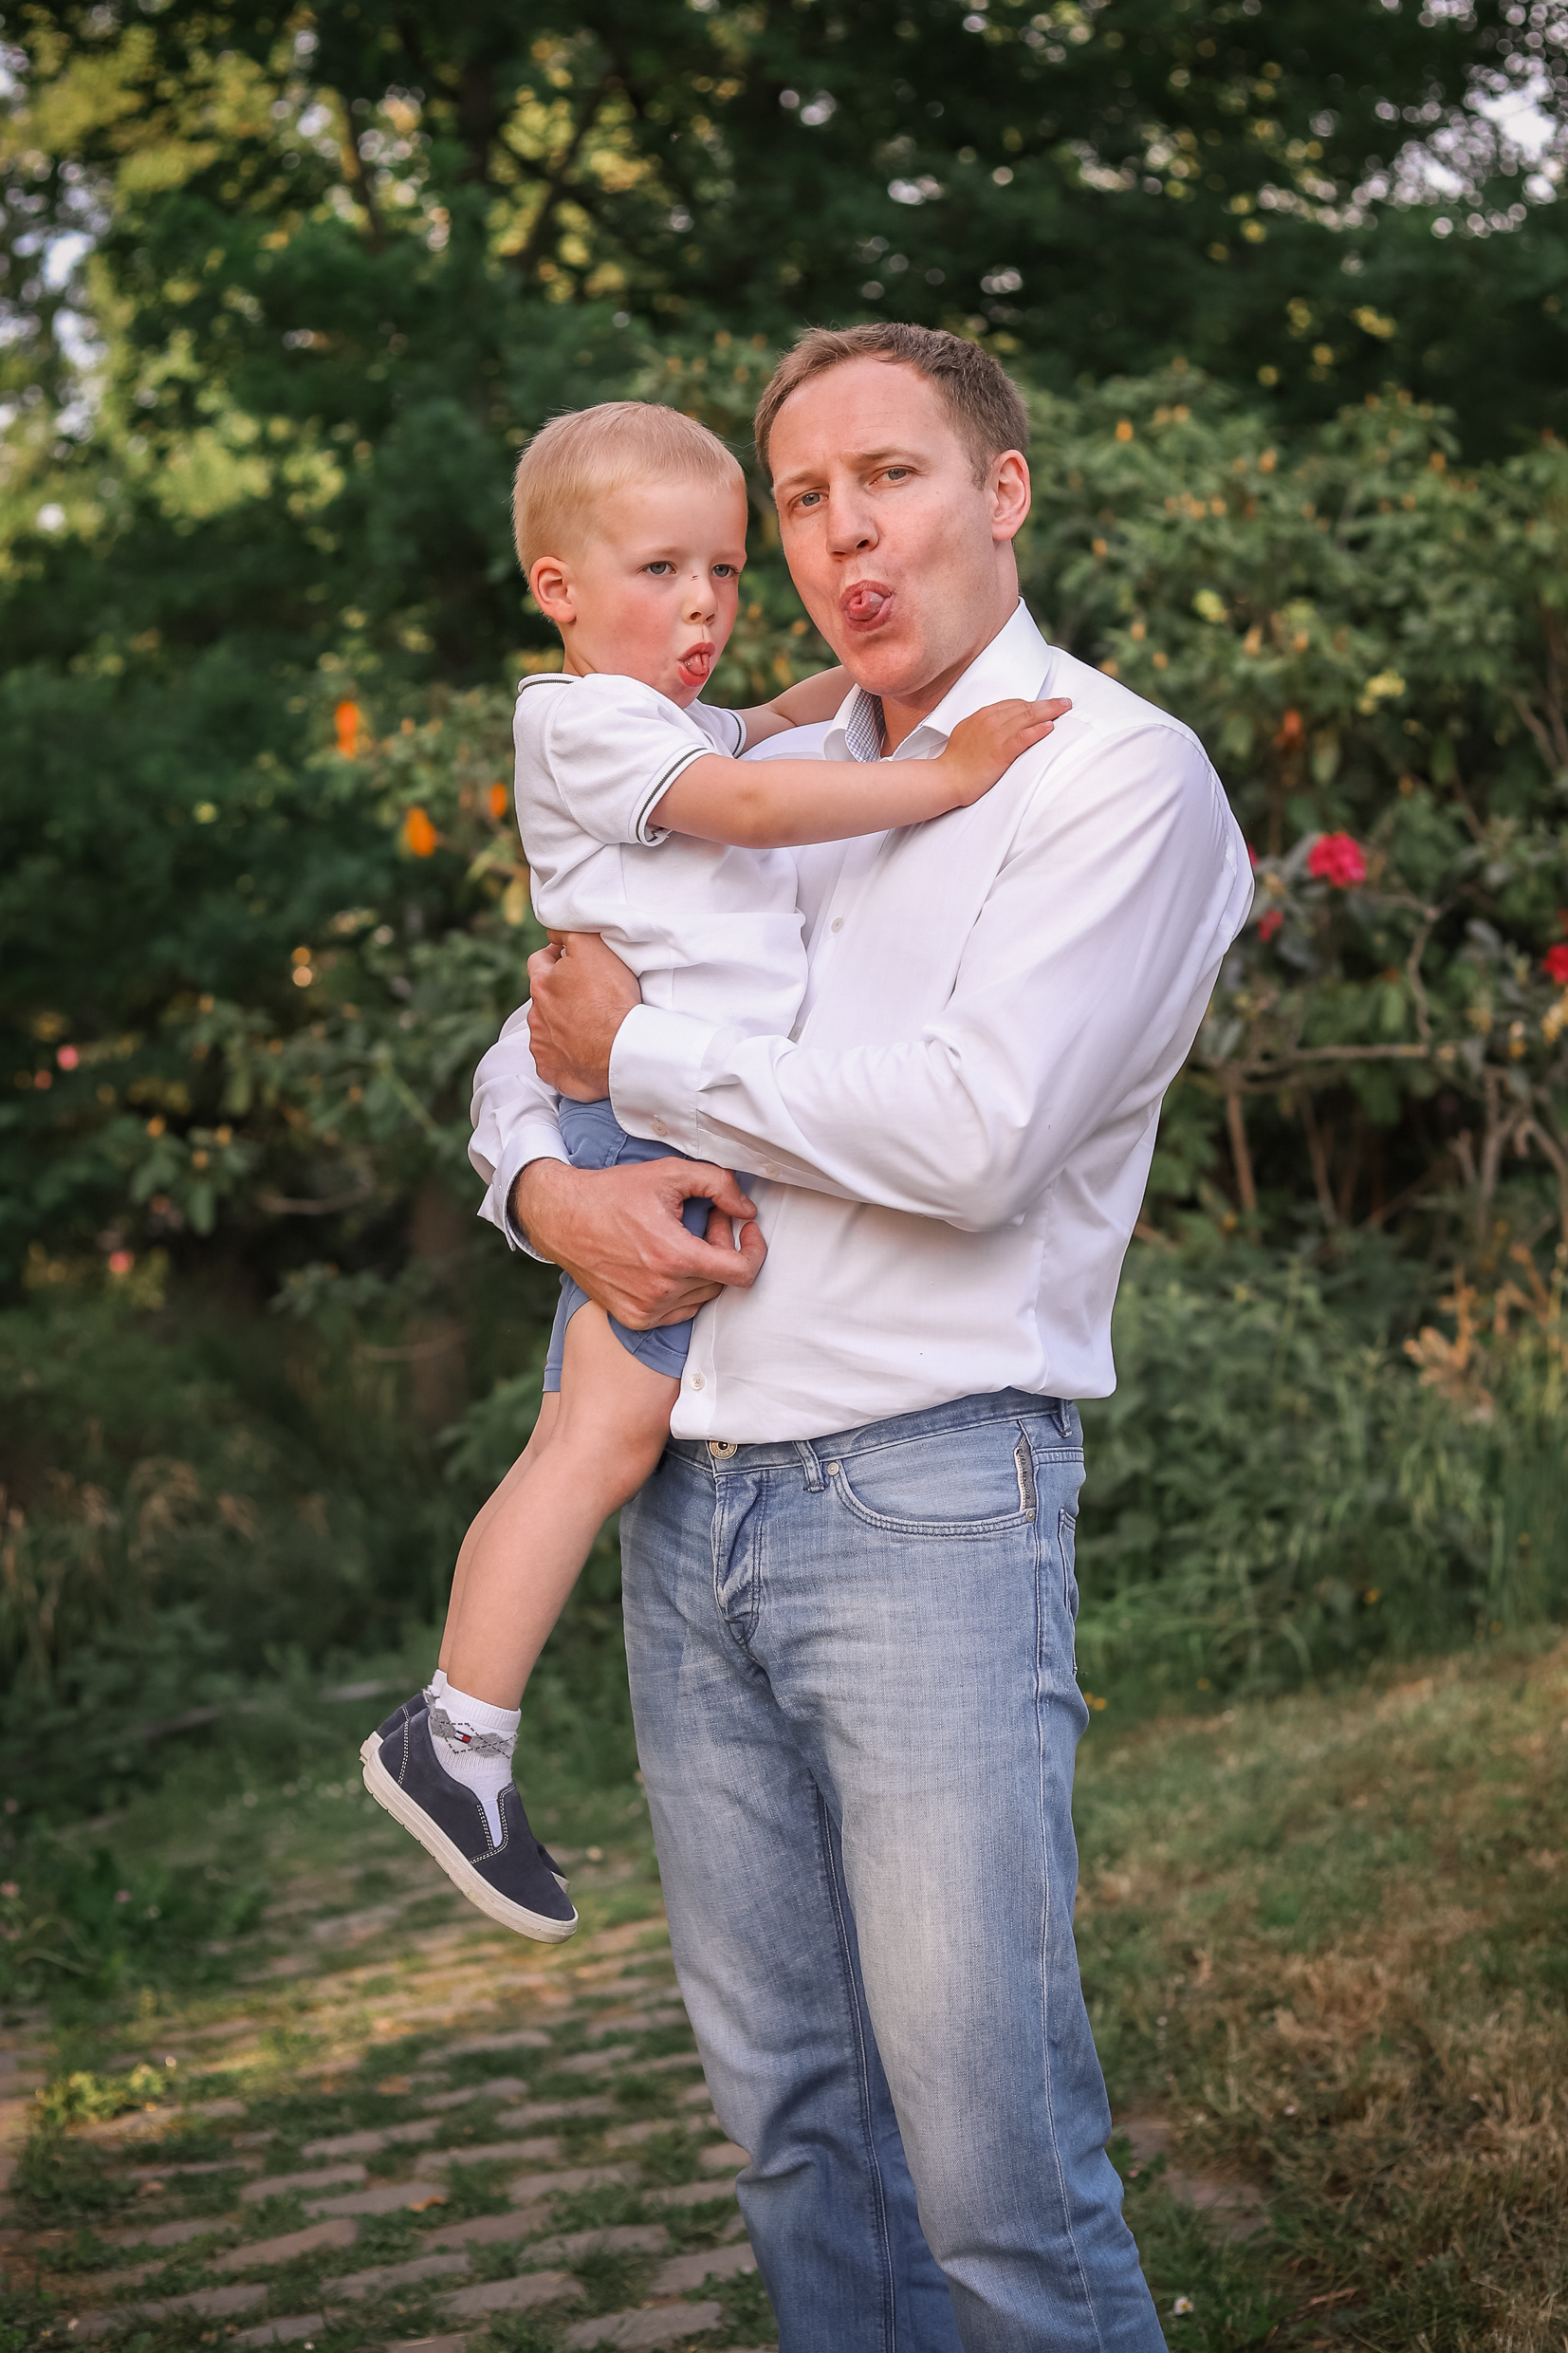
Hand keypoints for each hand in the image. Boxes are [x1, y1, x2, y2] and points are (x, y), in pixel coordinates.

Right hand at [514, 1157, 765, 1328]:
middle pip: (721, 1280)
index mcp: (675, 1257)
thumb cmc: (613, 1194)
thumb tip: (747, 1210)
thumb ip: (719, 1185)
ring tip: (685, 1237)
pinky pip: (678, 1310)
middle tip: (707, 1219)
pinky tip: (667, 1261)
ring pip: (701, 1296)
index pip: (742, 1272)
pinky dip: (682, 1288)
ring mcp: (647, 1310)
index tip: (748, 1230)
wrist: (562, 1218)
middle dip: (722, 1248)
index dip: (755, 1250)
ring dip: (702, 1268)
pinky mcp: (634, 1319)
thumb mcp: (669, 1174)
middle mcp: (662, 1291)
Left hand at [527, 932, 640, 1101]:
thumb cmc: (610, 1000)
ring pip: (547, 1029)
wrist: (620, 1052)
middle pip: (543, 998)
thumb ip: (569, 934)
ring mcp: (542, 1046)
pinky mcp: (551, 1071)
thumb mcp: (593, 949)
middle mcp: (535, 1016)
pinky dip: (565, 1055)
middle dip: (559, 994)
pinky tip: (584, 1052)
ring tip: (589, 1027)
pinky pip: (553, 1061)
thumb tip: (554, 932)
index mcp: (542, 986)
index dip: (554, 957)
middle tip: (588, 996)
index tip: (570, 960)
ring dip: (562, 1025)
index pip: (538, 961)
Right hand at [940, 696, 1071, 805]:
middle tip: (1064, 702)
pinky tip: (1050, 727)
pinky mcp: (1000, 751)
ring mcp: (995, 735)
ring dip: (1049, 711)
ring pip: (1027, 717)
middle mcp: (990, 720)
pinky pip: (1023, 737)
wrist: (946, 778)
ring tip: (1064, 709)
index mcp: (982, 715)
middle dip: (1047, 703)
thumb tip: (997, 728)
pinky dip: (1037, 730)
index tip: (1045, 705)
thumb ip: (984, 727)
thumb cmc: (956, 762)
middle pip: (1024, 707)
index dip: (1032, 703)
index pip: (1013, 704)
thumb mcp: (967, 733)